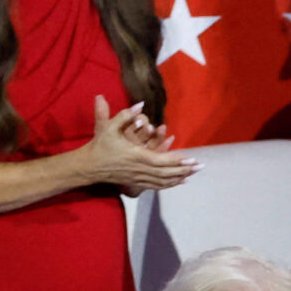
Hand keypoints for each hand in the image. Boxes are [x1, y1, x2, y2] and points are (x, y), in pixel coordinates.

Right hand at [83, 97, 198, 194]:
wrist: (89, 166)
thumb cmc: (100, 145)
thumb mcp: (110, 127)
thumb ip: (125, 115)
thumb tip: (140, 105)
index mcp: (136, 156)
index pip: (162, 160)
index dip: (178, 160)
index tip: (192, 158)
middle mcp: (140, 170)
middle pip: (167, 173)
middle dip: (185, 170)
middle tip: (201, 166)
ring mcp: (138, 179)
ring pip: (163, 182)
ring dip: (180, 178)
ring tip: (194, 174)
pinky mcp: (136, 184)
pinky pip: (156, 186)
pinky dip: (170, 184)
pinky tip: (180, 182)